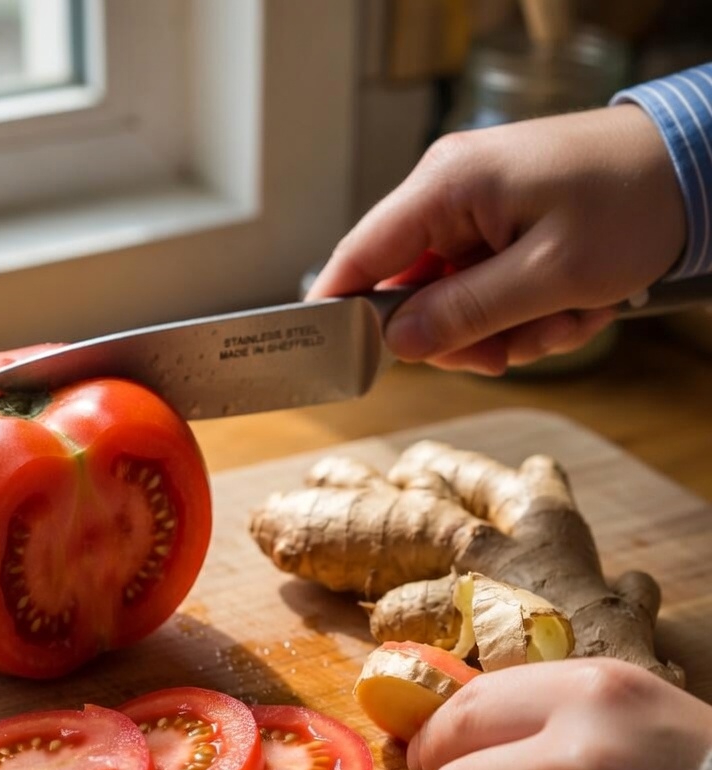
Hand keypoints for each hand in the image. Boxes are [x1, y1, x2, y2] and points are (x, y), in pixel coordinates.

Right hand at [308, 105, 685, 374]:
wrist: (695, 168)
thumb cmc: (632, 202)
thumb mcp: (548, 274)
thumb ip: (465, 312)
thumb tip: (399, 343)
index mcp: (448, 187)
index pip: (361, 255)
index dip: (339, 310)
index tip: (334, 360)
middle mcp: (452, 194)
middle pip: (412, 295)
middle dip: (463, 336)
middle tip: (507, 353)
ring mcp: (479, 212)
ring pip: (457, 303)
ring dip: (507, 330)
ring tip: (563, 320)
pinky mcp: (504, 228)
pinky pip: (492, 292)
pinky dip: (529, 314)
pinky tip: (572, 307)